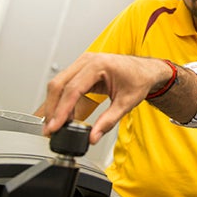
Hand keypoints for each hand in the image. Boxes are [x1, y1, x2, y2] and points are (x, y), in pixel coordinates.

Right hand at [41, 52, 167, 143]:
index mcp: (100, 64)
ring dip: (54, 105)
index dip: (62, 110)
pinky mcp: (81, 69)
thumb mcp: (127, 103)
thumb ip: (109, 121)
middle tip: (50, 129)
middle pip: (59, 85)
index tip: (55, 126)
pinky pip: (65, 83)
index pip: (73, 89)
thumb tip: (93, 136)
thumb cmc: (139, 79)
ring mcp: (83, 62)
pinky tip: (64, 115)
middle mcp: (88, 60)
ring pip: (58, 83)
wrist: (146, 70)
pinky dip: (61, 99)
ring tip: (56, 125)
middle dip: (52, 109)